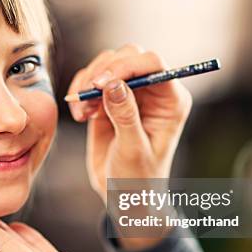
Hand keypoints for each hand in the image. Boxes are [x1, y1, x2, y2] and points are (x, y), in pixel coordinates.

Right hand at [67, 45, 191, 248]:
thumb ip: (125, 116)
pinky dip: (81, 91)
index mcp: (170, 101)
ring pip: (107, 64)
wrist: (123, 194)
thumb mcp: (133, 150)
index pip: (153, 64)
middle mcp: (153, 92)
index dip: (127, 66)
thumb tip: (114, 84)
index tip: (102, 82)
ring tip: (83, 111)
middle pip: (129, 56)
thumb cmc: (138, 179)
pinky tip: (81, 115)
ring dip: (89, 82)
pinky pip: (92, 79)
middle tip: (88, 94)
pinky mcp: (109, 99)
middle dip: (104, 71)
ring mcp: (130, 93)